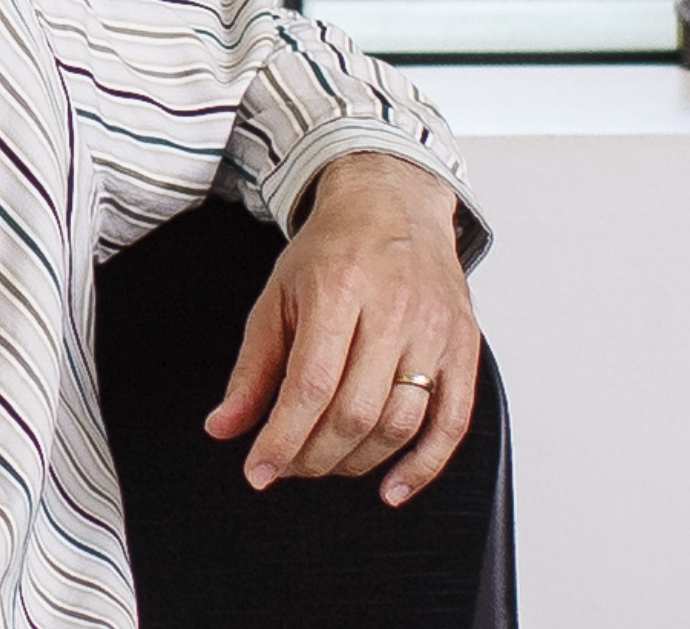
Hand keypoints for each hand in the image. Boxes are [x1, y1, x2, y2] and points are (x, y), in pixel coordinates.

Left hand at [205, 154, 486, 504]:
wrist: (395, 203)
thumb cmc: (335, 249)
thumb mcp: (278, 296)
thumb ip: (252, 368)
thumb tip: (224, 427)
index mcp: (339, 287)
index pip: (311, 384)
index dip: (282, 438)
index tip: (259, 470)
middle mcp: (394, 307)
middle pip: (355, 411)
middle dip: (313, 455)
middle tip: (288, 463)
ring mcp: (435, 329)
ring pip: (400, 422)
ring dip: (357, 461)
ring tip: (326, 461)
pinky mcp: (465, 346)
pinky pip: (452, 422)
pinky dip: (424, 466)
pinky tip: (392, 486)